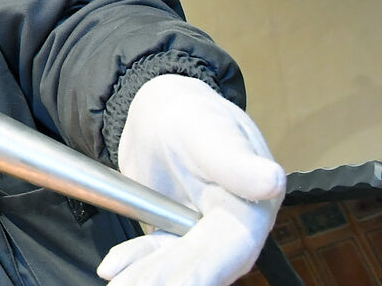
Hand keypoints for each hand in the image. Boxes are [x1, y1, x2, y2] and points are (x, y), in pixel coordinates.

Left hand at [99, 74, 285, 284]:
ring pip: (175, 268)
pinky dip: (134, 264)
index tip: (178, 285)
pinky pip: (156, 258)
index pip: (231, 249)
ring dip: (146, 279)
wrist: (163, 114)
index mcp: (253, 208)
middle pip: (200, 267)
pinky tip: (111, 269)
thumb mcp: (210, 131)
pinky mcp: (175, 237)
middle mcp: (233, 231)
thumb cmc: (194, 115)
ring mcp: (203, 238)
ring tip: (117, 285)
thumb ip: (235, 161)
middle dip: (164, 280)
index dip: (202, 271)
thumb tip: (271, 181)